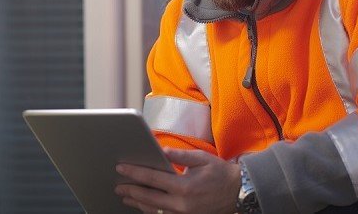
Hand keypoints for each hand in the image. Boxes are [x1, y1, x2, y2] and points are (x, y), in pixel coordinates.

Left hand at [114, 148, 240, 213]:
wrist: (239, 193)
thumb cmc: (221, 174)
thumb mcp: (201, 159)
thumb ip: (179, 155)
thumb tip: (160, 150)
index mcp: (185, 186)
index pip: (153, 178)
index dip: (135, 173)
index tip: (122, 168)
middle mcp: (182, 204)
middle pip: (149, 198)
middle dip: (131, 191)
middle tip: (118, 186)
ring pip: (155, 210)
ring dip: (138, 203)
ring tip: (126, 196)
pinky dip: (152, 210)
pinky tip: (144, 205)